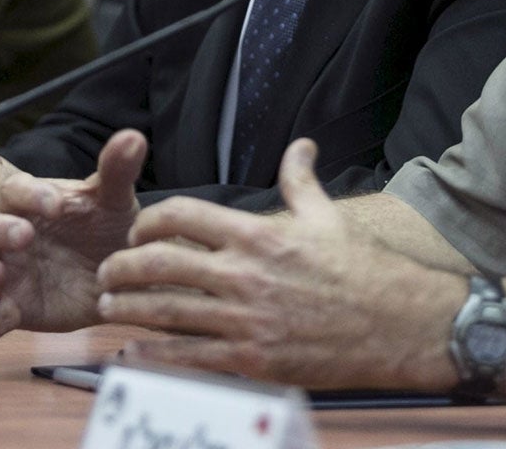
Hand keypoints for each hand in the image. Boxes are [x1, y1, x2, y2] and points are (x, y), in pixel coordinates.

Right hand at [0, 128, 147, 339]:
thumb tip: (132, 136)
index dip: (30, 194)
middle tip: (24, 235)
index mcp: (30, 202)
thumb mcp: (114, 201)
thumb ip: (116, 170)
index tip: (58, 205)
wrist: (123, 277)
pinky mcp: (16, 308)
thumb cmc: (108, 229)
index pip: (15, 190)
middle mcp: (9, 235)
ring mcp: (9, 273)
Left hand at [96, 138, 462, 389]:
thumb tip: (301, 146)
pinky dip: (153, 357)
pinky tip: (132, 354)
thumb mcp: (328, 218)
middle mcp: (245, 273)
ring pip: (165, 310)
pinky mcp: (253, 359)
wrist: (399, 324)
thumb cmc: (362, 270)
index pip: (181, 215)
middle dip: (123, 266)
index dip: (148, 222)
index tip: (137, 230)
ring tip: (110, 306)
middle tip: (107, 271)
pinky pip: (189, 357)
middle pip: (160, 262)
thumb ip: (301, 181)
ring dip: (128, 307)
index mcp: (257, 234)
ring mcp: (246, 319)